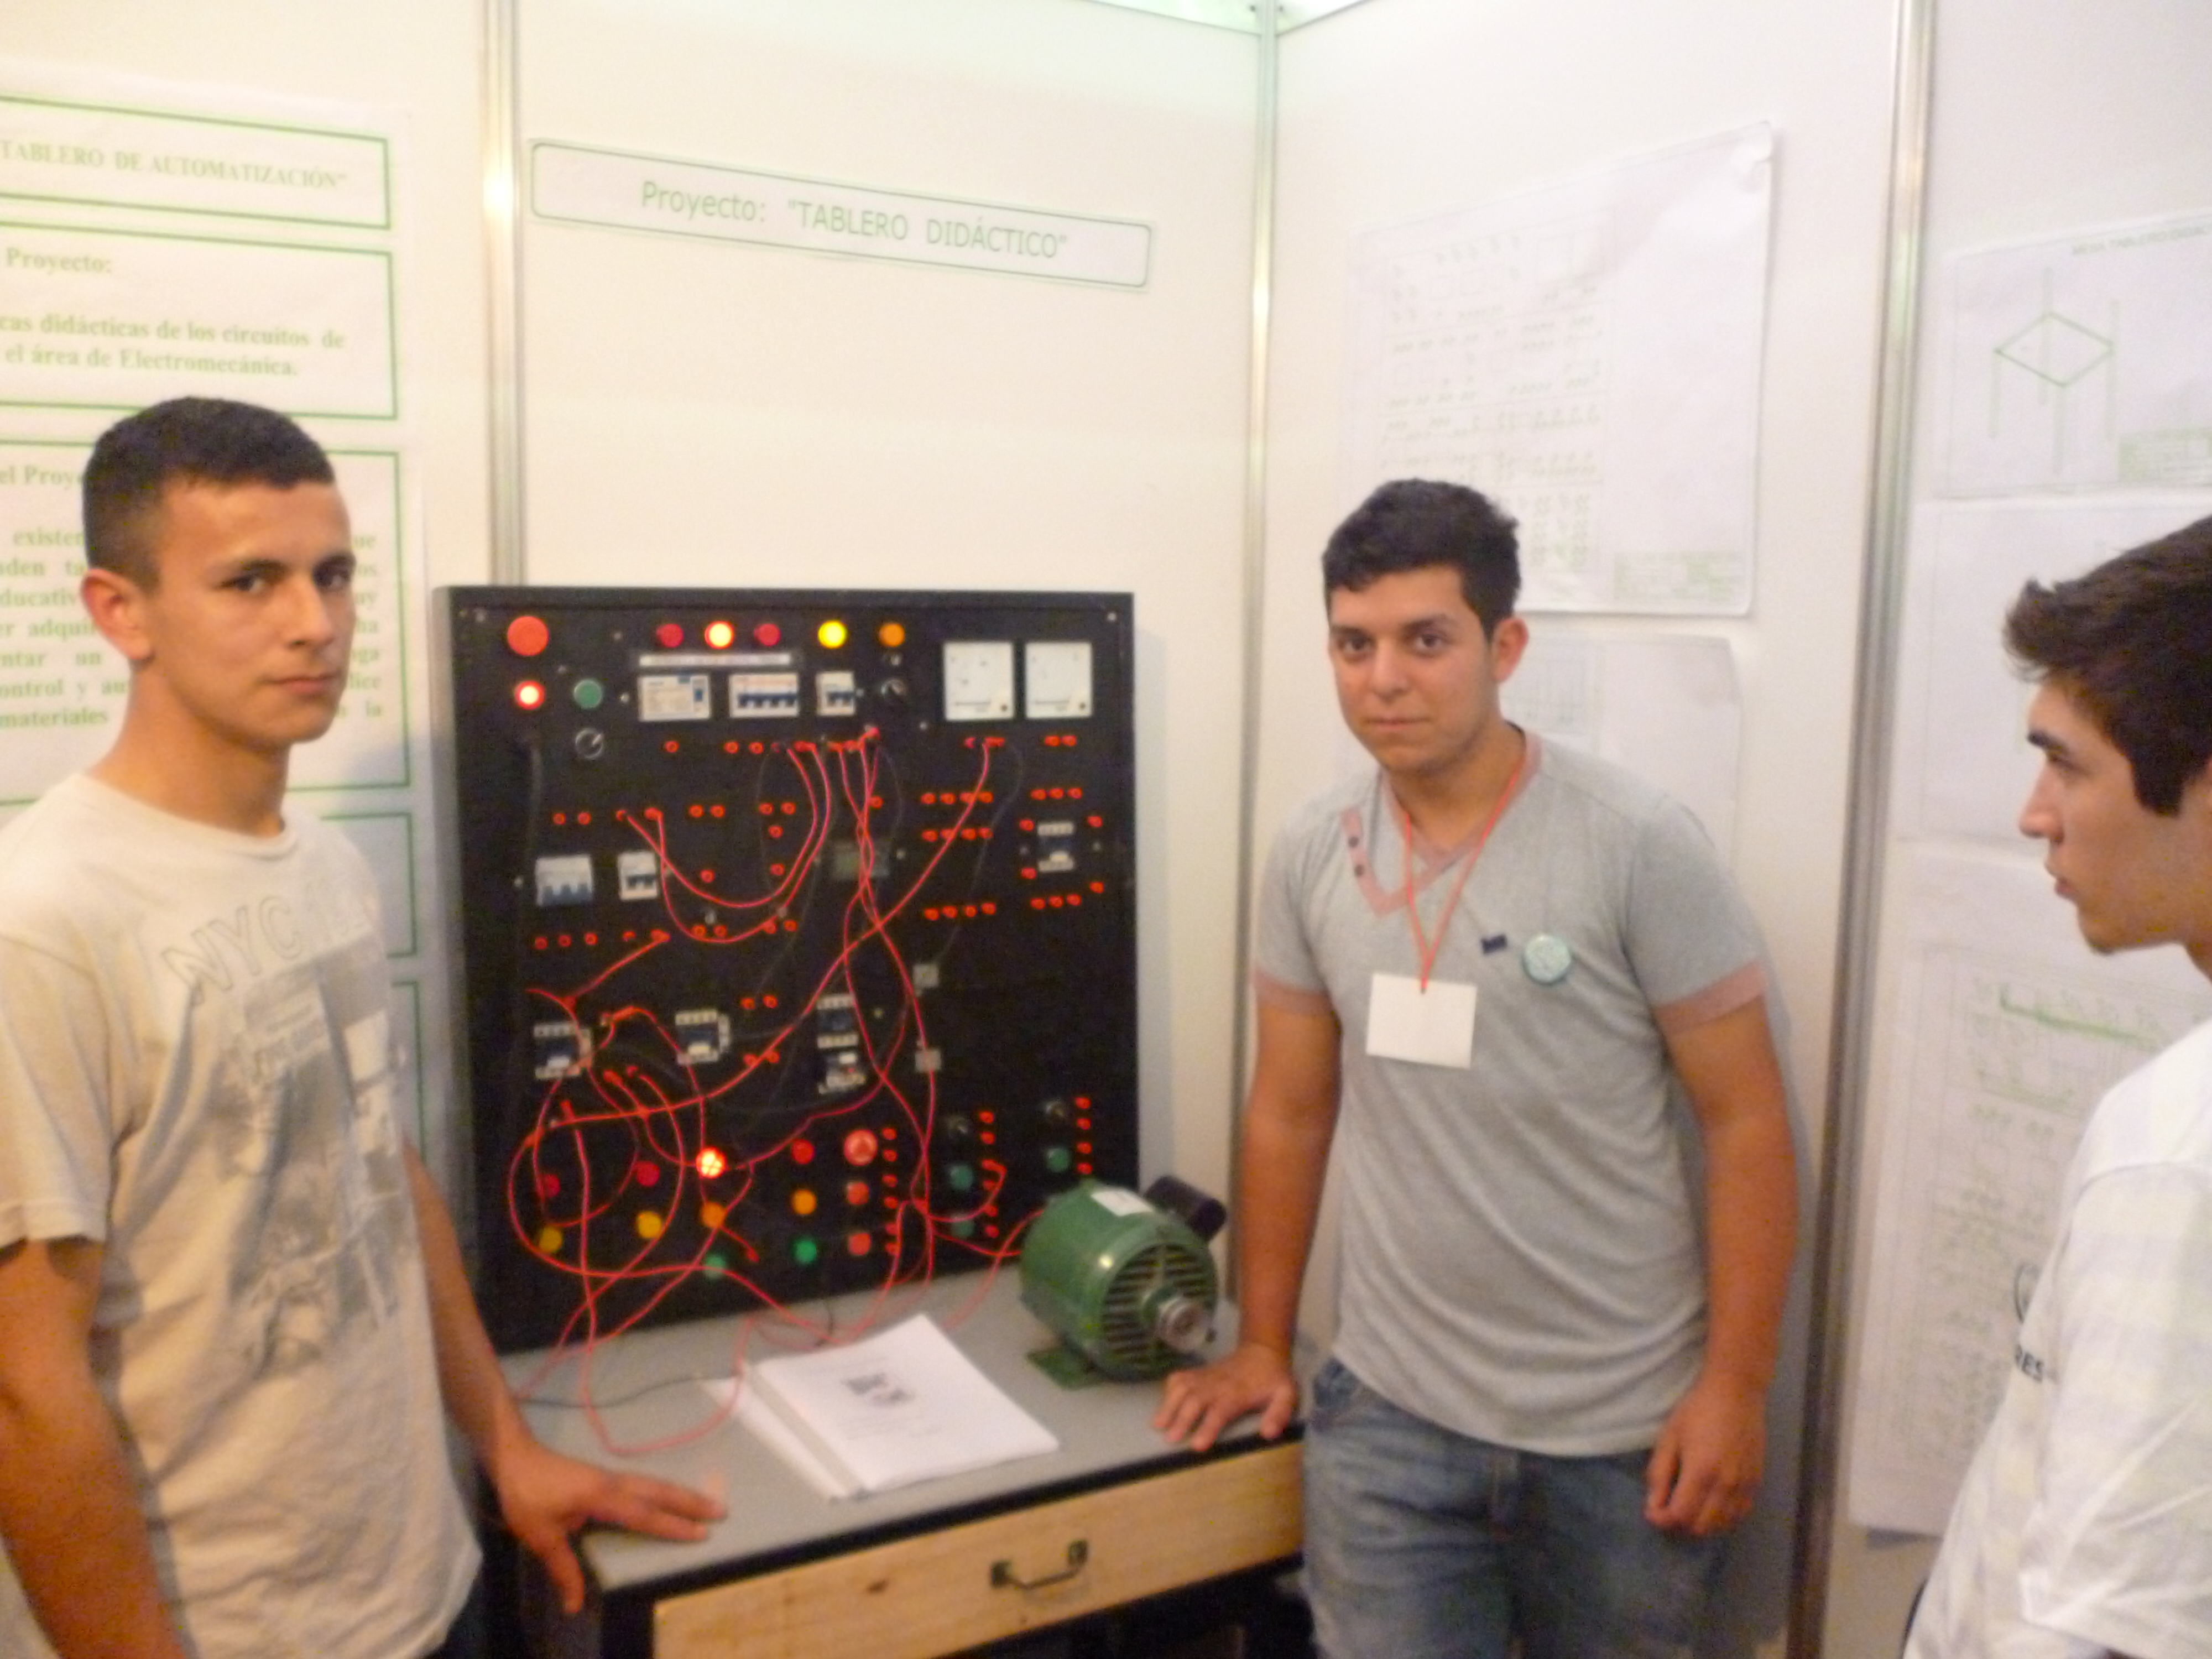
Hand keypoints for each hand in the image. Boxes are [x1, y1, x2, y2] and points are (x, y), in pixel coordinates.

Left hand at [490, 1436, 725, 1614]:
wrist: (514, 1457)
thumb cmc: (527, 1496)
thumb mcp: (540, 1535)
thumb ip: (562, 1568)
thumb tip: (575, 1605)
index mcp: (602, 1497)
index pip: (644, 1514)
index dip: (672, 1526)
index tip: (701, 1534)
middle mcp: (613, 1483)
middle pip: (659, 1491)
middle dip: (690, 1502)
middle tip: (722, 1510)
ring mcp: (611, 1477)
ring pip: (654, 1484)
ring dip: (681, 1493)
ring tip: (707, 1501)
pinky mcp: (605, 1477)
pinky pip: (644, 1483)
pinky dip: (664, 1490)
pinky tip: (670, 1496)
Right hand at [1152, 1342, 1297, 1453]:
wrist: (1262, 1352)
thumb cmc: (1272, 1380)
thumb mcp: (1286, 1395)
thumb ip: (1279, 1414)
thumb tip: (1268, 1434)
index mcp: (1237, 1393)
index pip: (1220, 1411)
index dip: (1208, 1427)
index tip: (1197, 1445)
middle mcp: (1217, 1385)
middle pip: (1195, 1400)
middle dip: (1182, 1418)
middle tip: (1170, 1438)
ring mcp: (1205, 1377)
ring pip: (1182, 1387)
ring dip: (1169, 1404)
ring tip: (1157, 1424)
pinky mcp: (1198, 1373)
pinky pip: (1179, 1378)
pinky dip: (1168, 1389)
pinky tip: (1163, 1405)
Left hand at [1643, 1370, 1765, 1535]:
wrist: (1736, 1393)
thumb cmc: (1697, 1411)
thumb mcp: (1669, 1438)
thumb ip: (1659, 1475)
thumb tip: (1653, 1507)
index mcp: (1701, 1473)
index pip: (1680, 1516)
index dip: (1662, 1520)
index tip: (1652, 1512)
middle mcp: (1726, 1486)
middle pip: (1701, 1527)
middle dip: (1680, 1525)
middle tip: (1669, 1509)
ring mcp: (1745, 1486)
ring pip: (1722, 1526)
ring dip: (1702, 1524)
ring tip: (1689, 1507)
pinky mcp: (1756, 1483)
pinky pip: (1739, 1515)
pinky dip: (1723, 1518)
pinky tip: (1711, 1505)